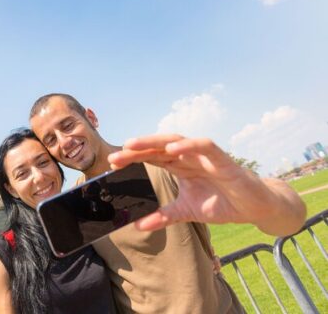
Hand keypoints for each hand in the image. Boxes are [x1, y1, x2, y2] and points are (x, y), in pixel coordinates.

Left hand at [108, 134, 304, 235]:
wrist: (254, 208)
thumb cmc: (221, 203)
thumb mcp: (186, 212)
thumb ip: (164, 216)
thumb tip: (138, 225)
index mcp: (180, 167)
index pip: (152, 158)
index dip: (133, 158)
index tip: (113, 164)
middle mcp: (189, 158)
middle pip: (159, 147)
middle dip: (137, 149)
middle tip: (115, 156)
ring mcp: (205, 157)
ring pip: (177, 141)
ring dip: (154, 142)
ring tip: (133, 145)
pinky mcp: (223, 160)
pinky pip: (205, 147)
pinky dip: (189, 146)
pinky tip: (172, 150)